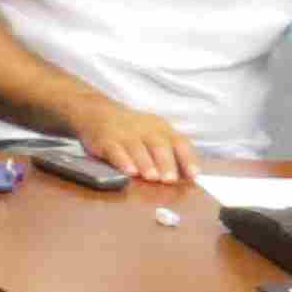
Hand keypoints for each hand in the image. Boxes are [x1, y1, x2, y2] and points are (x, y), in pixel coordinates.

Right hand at [71, 101, 198, 184]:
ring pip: (137, 148)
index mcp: (162, 129)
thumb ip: (170, 153)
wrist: (97, 112)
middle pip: (159, 144)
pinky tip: (129, 171)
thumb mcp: (154, 135)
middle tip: (170, 179)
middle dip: (166, 162)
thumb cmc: (133, 130)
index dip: (188, 158)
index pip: (179, 142)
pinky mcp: (105, 140)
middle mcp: (145, 129)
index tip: (194, 174)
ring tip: (152, 177)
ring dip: (146, 163)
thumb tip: (187, 177)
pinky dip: (123, 161)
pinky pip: (115, 150)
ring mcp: (124, 133)